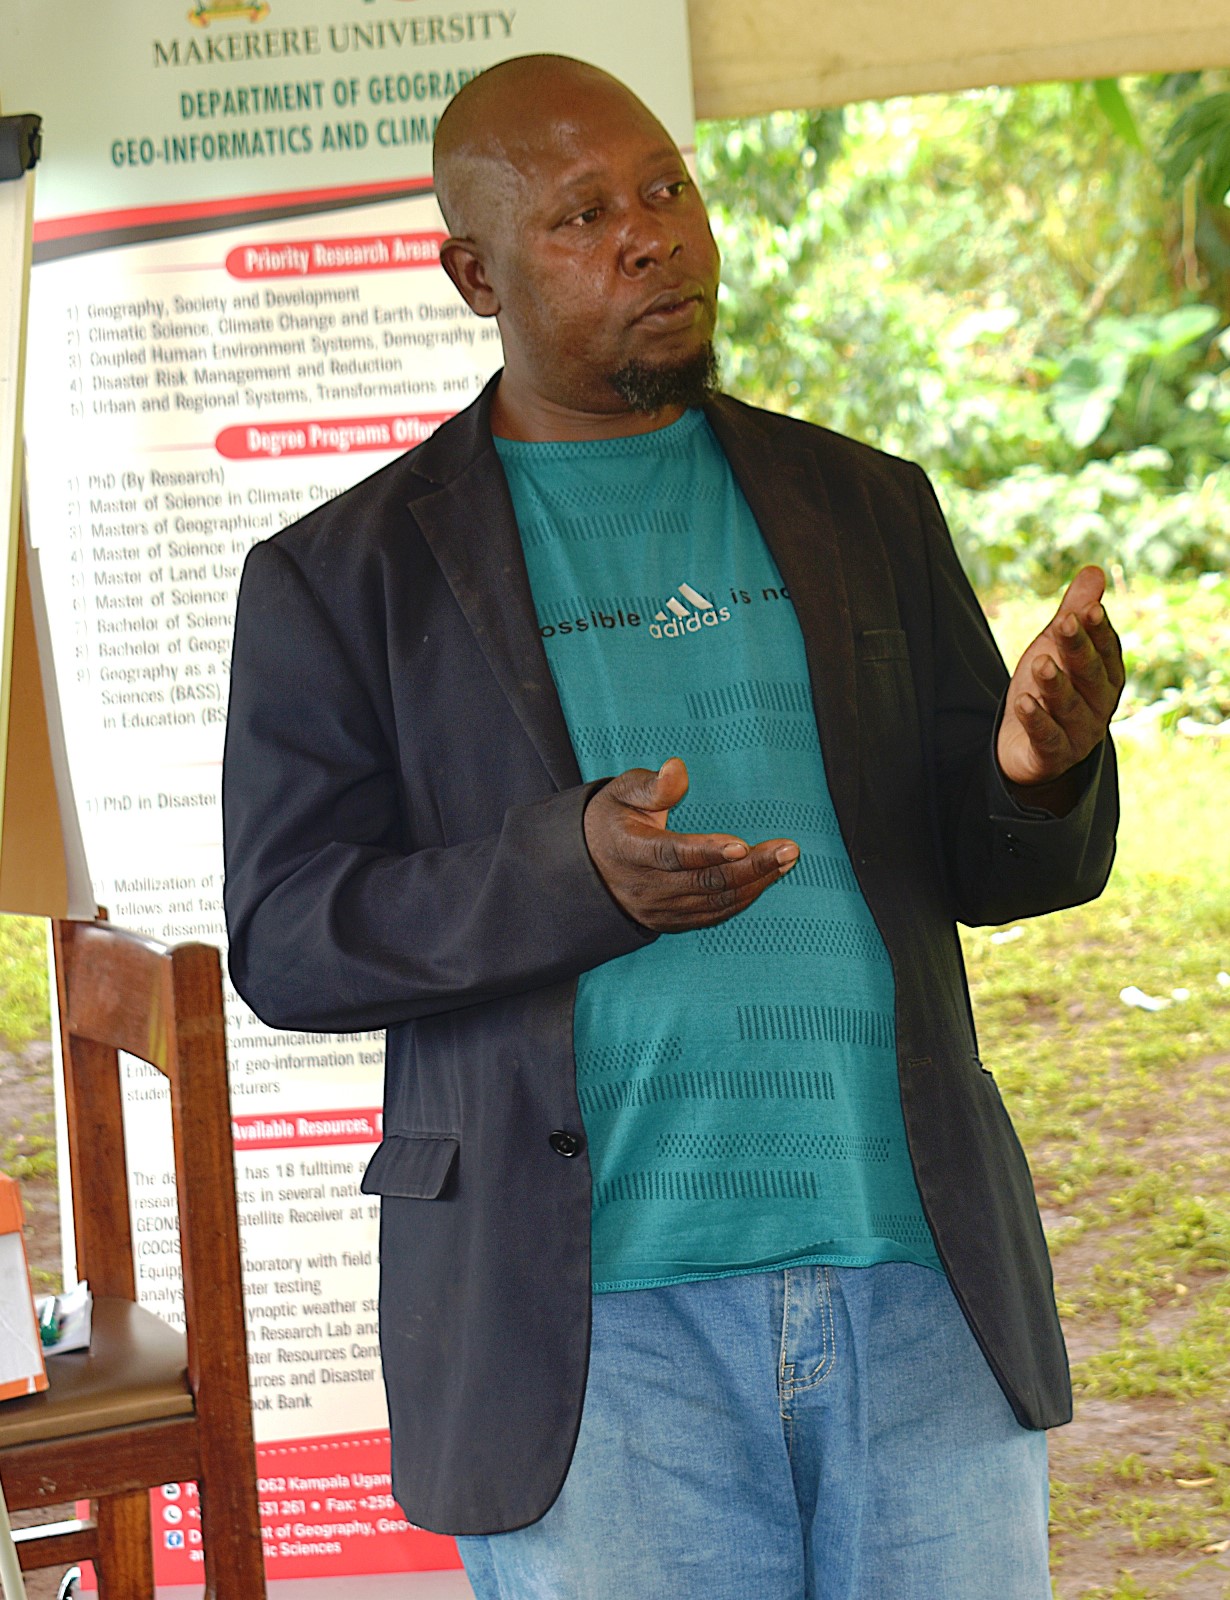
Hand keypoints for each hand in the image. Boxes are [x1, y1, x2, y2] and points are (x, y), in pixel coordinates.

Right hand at [583, 757, 798, 932]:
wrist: (590, 869)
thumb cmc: (613, 820)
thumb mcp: (621, 793)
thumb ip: (652, 785)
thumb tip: (678, 769)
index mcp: (629, 850)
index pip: (671, 855)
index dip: (707, 852)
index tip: (742, 844)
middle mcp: (645, 887)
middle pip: (704, 883)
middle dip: (751, 867)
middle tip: (788, 849)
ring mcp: (660, 909)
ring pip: (715, 903)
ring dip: (756, 882)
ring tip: (787, 859)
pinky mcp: (673, 922)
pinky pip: (715, 915)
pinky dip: (745, 898)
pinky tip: (768, 877)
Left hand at [997, 565, 1124, 790]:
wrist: (1029, 748)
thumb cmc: (1049, 689)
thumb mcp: (1057, 648)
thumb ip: (1073, 613)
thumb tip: (1093, 570)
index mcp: (1105, 677)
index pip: (1107, 650)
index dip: (1099, 630)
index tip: (1088, 608)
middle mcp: (1099, 706)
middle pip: (1090, 675)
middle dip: (1078, 649)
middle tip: (1063, 624)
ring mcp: (1079, 734)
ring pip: (1069, 707)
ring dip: (1056, 684)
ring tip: (1040, 663)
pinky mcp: (1053, 756)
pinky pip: (1047, 738)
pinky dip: (1037, 720)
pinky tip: (1024, 702)